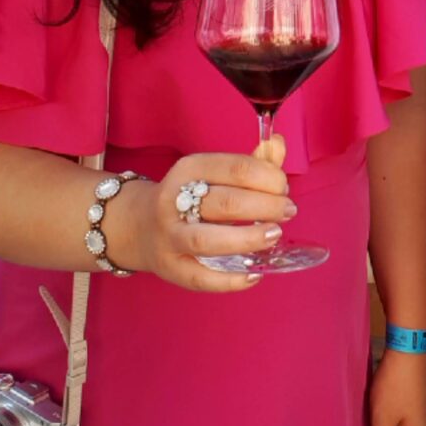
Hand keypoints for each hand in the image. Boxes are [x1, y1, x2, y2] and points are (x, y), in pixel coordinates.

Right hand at [107, 139, 293, 293]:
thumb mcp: (213, 172)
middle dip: (266, 206)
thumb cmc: (188, 196)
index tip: (283, 187)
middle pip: (226, 203)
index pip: (235, 168)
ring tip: (274, 235)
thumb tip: (277, 144)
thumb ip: (250, 161)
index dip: (269, 177)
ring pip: (208, 240)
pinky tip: (255, 274)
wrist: (137, 225)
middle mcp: (173, 201)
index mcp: (188, 170)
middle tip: (288, 210)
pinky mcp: (170, 268)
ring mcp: (169, 237)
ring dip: (247, 238)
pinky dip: (231, 280)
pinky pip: (201, 278)